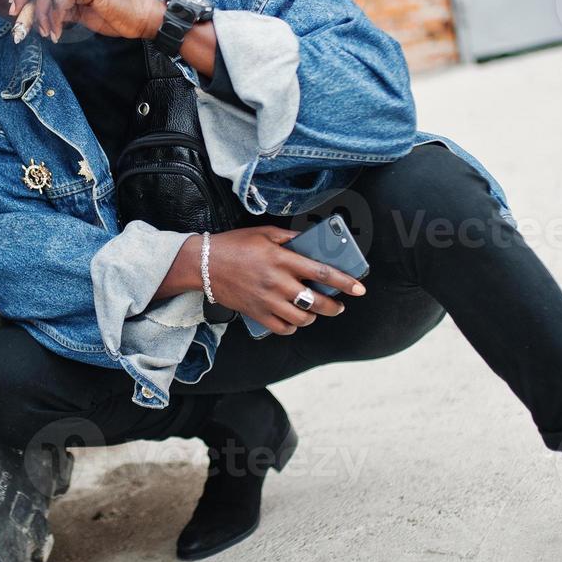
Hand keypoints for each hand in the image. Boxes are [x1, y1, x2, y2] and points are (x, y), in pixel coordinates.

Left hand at [7, 0, 163, 42]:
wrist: (143, 16)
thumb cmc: (117, 13)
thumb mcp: (83, 6)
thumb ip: (63, 3)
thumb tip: (39, 13)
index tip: (16, 4)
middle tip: (17, 16)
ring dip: (41, 14)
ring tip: (46, 32)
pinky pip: (61, 1)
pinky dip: (55, 20)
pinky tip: (58, 33)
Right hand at [204, 227, 366, 335]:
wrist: (202, 264)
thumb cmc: (234, 245)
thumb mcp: (264, 233)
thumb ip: (289, 238)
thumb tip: (310, 241)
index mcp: (281, 259)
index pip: (321, 273)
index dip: (344, 282)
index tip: (359, 288)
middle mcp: (277, 282)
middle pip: (315, 301)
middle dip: (334, 306)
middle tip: (339, 305)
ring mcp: (266, 300)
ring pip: (301, 319)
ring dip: (313, 317)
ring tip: (315, 311)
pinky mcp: (255, 313)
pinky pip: (281, 328)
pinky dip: (292, 327)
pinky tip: (294, 321)